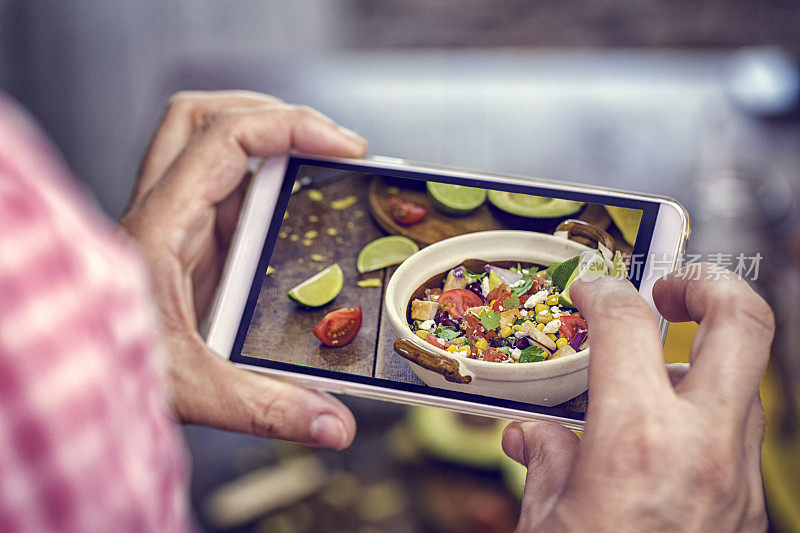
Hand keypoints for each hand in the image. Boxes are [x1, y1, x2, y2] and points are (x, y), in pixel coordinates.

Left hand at [120, 91, 366, 448]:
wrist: (63, 387)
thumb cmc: (102, 375)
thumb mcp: (189, 390)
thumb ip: (265, 406)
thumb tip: (334, 424)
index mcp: (160, 227)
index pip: (223, 136)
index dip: (290, 126)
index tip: (344, 147)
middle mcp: (163, 216)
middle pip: (206, 119)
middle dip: (274, 116)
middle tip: (328, 146)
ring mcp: (172, 229)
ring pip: (214, 153)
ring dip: (269, 150)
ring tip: (321, 169)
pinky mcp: (184, 250)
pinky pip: (227, 198)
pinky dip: (266, 193)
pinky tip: (297, 223)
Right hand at [502, 264, 771, 530]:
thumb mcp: (544, 518)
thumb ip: (546, 461)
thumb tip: (535, 436)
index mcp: (635, 441)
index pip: (627, 322)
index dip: (602, 291)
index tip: (589, 292)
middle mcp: (702, 449)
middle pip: (741, 323)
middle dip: (707, 283)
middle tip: (670, 287)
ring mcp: (738, 479)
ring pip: (746, 381)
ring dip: (702, 361)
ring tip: (655, 373)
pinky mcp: (751, 508)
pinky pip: (739, 436)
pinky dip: (704, 417)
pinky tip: (664, 437)